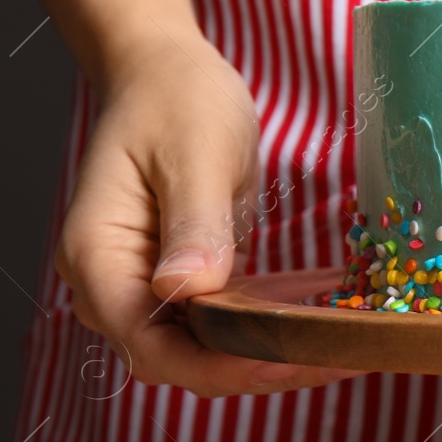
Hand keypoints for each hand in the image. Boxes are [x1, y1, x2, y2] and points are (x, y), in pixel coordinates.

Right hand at [56, 35, 362, 396]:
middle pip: (177, 359)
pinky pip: (219, 321)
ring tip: (342, 352)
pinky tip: (321, 328)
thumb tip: (189, 288)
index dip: (217, 367)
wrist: (165, 74)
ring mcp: (144, 285)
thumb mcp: (195, 152)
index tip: (285, 363)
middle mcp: (111, 284)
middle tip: (337, 360)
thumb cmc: (175, 101)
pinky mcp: (180, 280)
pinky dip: (265, 329)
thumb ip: (194, 223)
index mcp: (99, 258)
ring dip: (266, 355)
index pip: (149, 345)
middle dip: (253, 367)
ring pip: (201, 349)